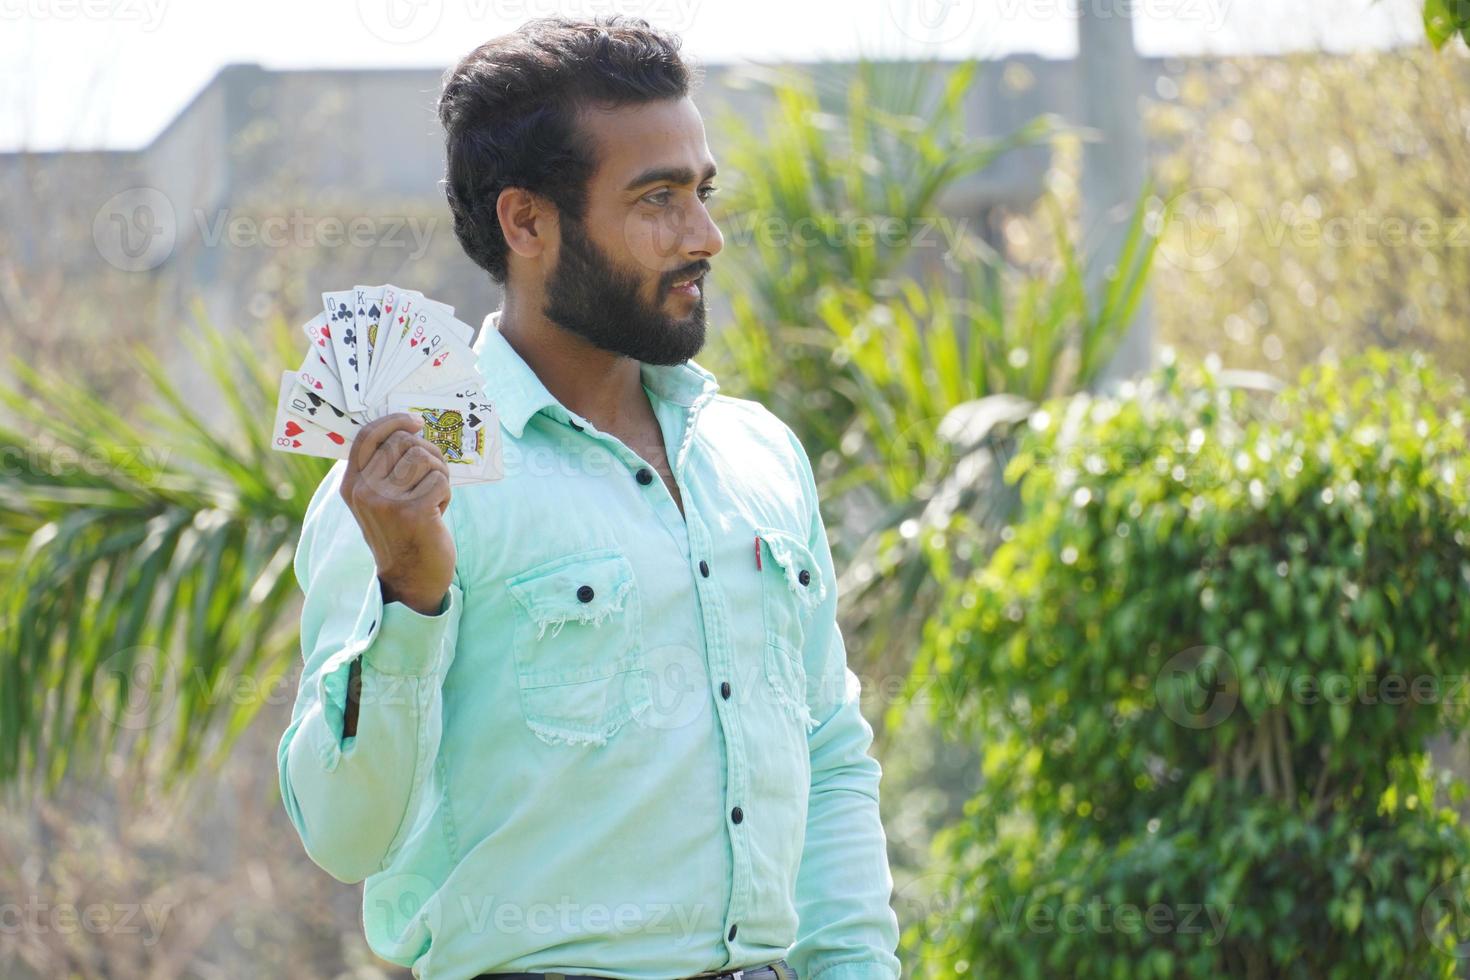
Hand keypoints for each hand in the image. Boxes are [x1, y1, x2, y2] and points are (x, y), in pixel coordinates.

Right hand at [340, 412, 455, 616]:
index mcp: (352, 485)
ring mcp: (387, 502)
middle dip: (428, 453)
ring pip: (425, 458)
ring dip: (438, 475)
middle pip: (404, 442)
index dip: (393, 421)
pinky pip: (440, 480)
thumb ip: (383, 469)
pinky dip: (446, 494)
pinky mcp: (414, 512)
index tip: (416, 422)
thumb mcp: (380, 500)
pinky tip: (436, 513)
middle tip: (434, 474)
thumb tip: (409, 428)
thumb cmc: (403, 532)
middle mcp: (365, 492)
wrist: (411, 578)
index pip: (366, 436)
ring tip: (433, 497)